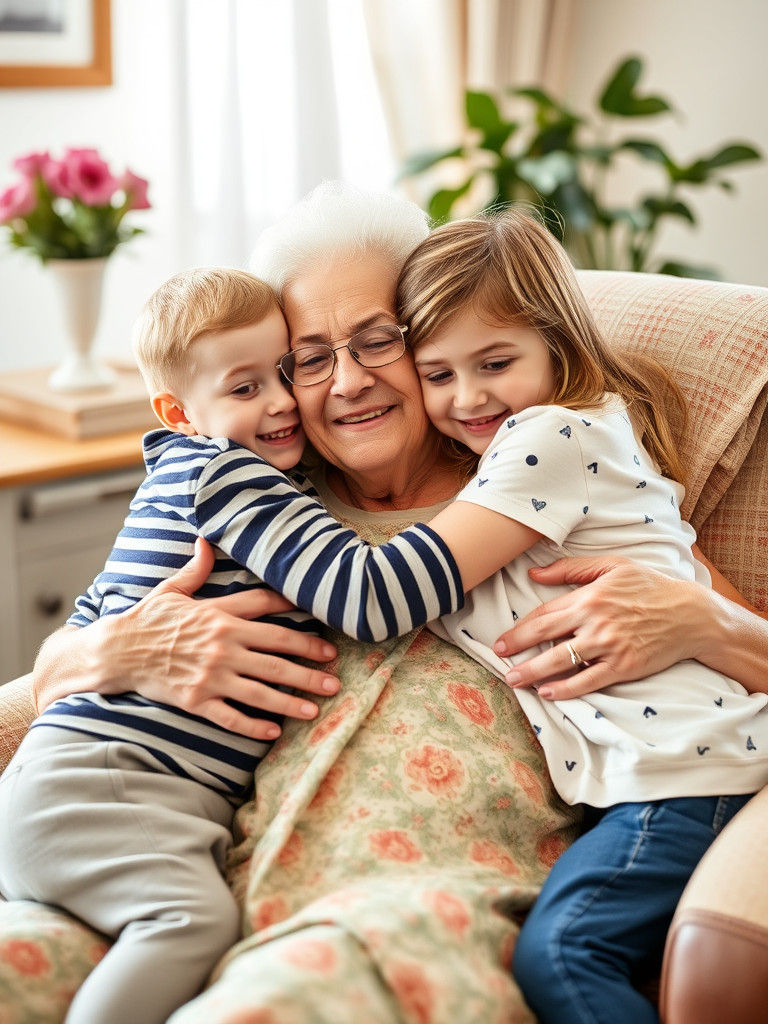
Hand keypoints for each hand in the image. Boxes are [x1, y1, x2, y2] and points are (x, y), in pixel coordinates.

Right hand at [37, 538, 339, 738]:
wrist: (116, 651)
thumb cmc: (147, 619)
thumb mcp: (173, 589)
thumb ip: (197, 569)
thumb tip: (205, 540)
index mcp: (220, 616)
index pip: (268, 612)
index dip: (298, 618)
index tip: (325, 631)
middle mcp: (221, 646)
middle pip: (275, 657)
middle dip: (308, 668)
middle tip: (334, 678)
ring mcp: (210, 676)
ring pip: (260, 691)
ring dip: (291, 701)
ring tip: (316, 708)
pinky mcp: (196, 700)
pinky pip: (230, 716)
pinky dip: (252, 725)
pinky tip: (273, 731)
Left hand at [494, 556, 702, 699]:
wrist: (691, 615)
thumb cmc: (650, 586)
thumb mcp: (612, 566)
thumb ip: (570, 568)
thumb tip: (534, 573)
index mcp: (589, 596)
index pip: (544, 614)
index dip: (520, 629)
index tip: (502, 641)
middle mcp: (595, 621)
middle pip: (546, 637)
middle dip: (518, 649)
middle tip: (498, 660)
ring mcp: (609, 646)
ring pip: (562, 661)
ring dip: (533, 672)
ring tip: (514, 680)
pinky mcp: (624, 667)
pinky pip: (588, 681)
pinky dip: (566, 688)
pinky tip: (548, 692)